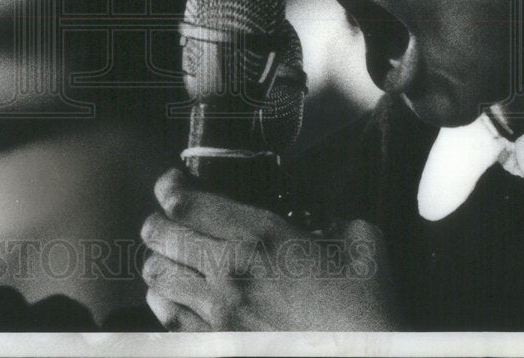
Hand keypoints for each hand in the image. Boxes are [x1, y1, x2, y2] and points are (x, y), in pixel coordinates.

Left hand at [140, 169, 399, 330]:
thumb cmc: (368, 310)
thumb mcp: (362, 244)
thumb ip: (332, 219)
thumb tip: (319, 218)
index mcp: (260, 237)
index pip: (186, 202)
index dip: (169, 186)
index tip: (173, 182)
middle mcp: (229, 272)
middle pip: (159, 235)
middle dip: (159, 221)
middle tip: (168, 218)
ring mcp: (219, 314)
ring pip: (156, 276)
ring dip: (159, 260)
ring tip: (171, 257)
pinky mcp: (217, 346)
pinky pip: (167, 318)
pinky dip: (163, 301)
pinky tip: (173, 295)